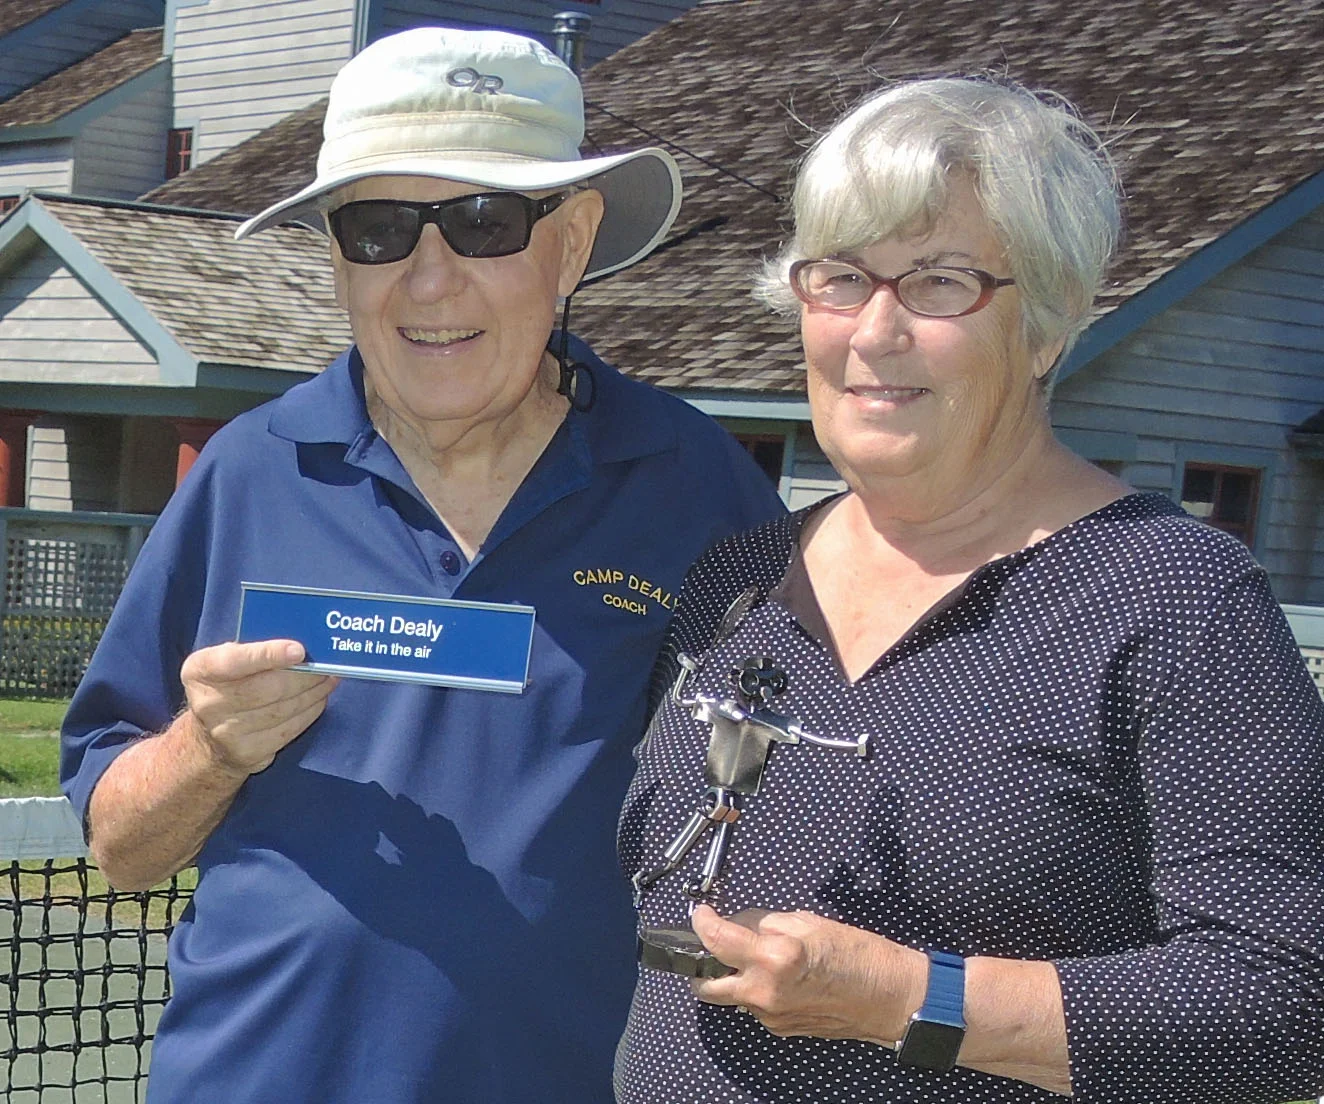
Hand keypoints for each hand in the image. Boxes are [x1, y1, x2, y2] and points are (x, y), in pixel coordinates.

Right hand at [180, 639, 336, 776]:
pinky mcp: (248, 753)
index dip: (270, 655)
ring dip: (313, 693)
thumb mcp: (224, 662)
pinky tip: (319, 699)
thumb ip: (252, 650)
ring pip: (283, 710)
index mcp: (200, 671)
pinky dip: (310, 712)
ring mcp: (227, 732)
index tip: (299, 650)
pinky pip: (289, 729)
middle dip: (304, 676)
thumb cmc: (225, 687)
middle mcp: (209, 703)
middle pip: (268, 688)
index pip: (237, 661)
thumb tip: (299, 644)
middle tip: (326, 665)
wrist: (206, 741)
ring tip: (328, 679)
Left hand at [689, 904, 925, 1045]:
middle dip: (702, 964)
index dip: (702, 922)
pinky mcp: (780, 1028)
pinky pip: (754, 1006)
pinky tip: (778, 976)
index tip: (702, 914)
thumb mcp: (807, 922)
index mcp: (773, 958)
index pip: (717, 940)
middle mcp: (765, 991)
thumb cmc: (858, 955)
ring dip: (733, 976)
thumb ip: (766, 924)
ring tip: (754, 958)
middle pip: (707, 984)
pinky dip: (756, 989)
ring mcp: (771, 1015)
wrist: (888, 996)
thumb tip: (742, 926)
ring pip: (732, 996)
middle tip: (713, 944)